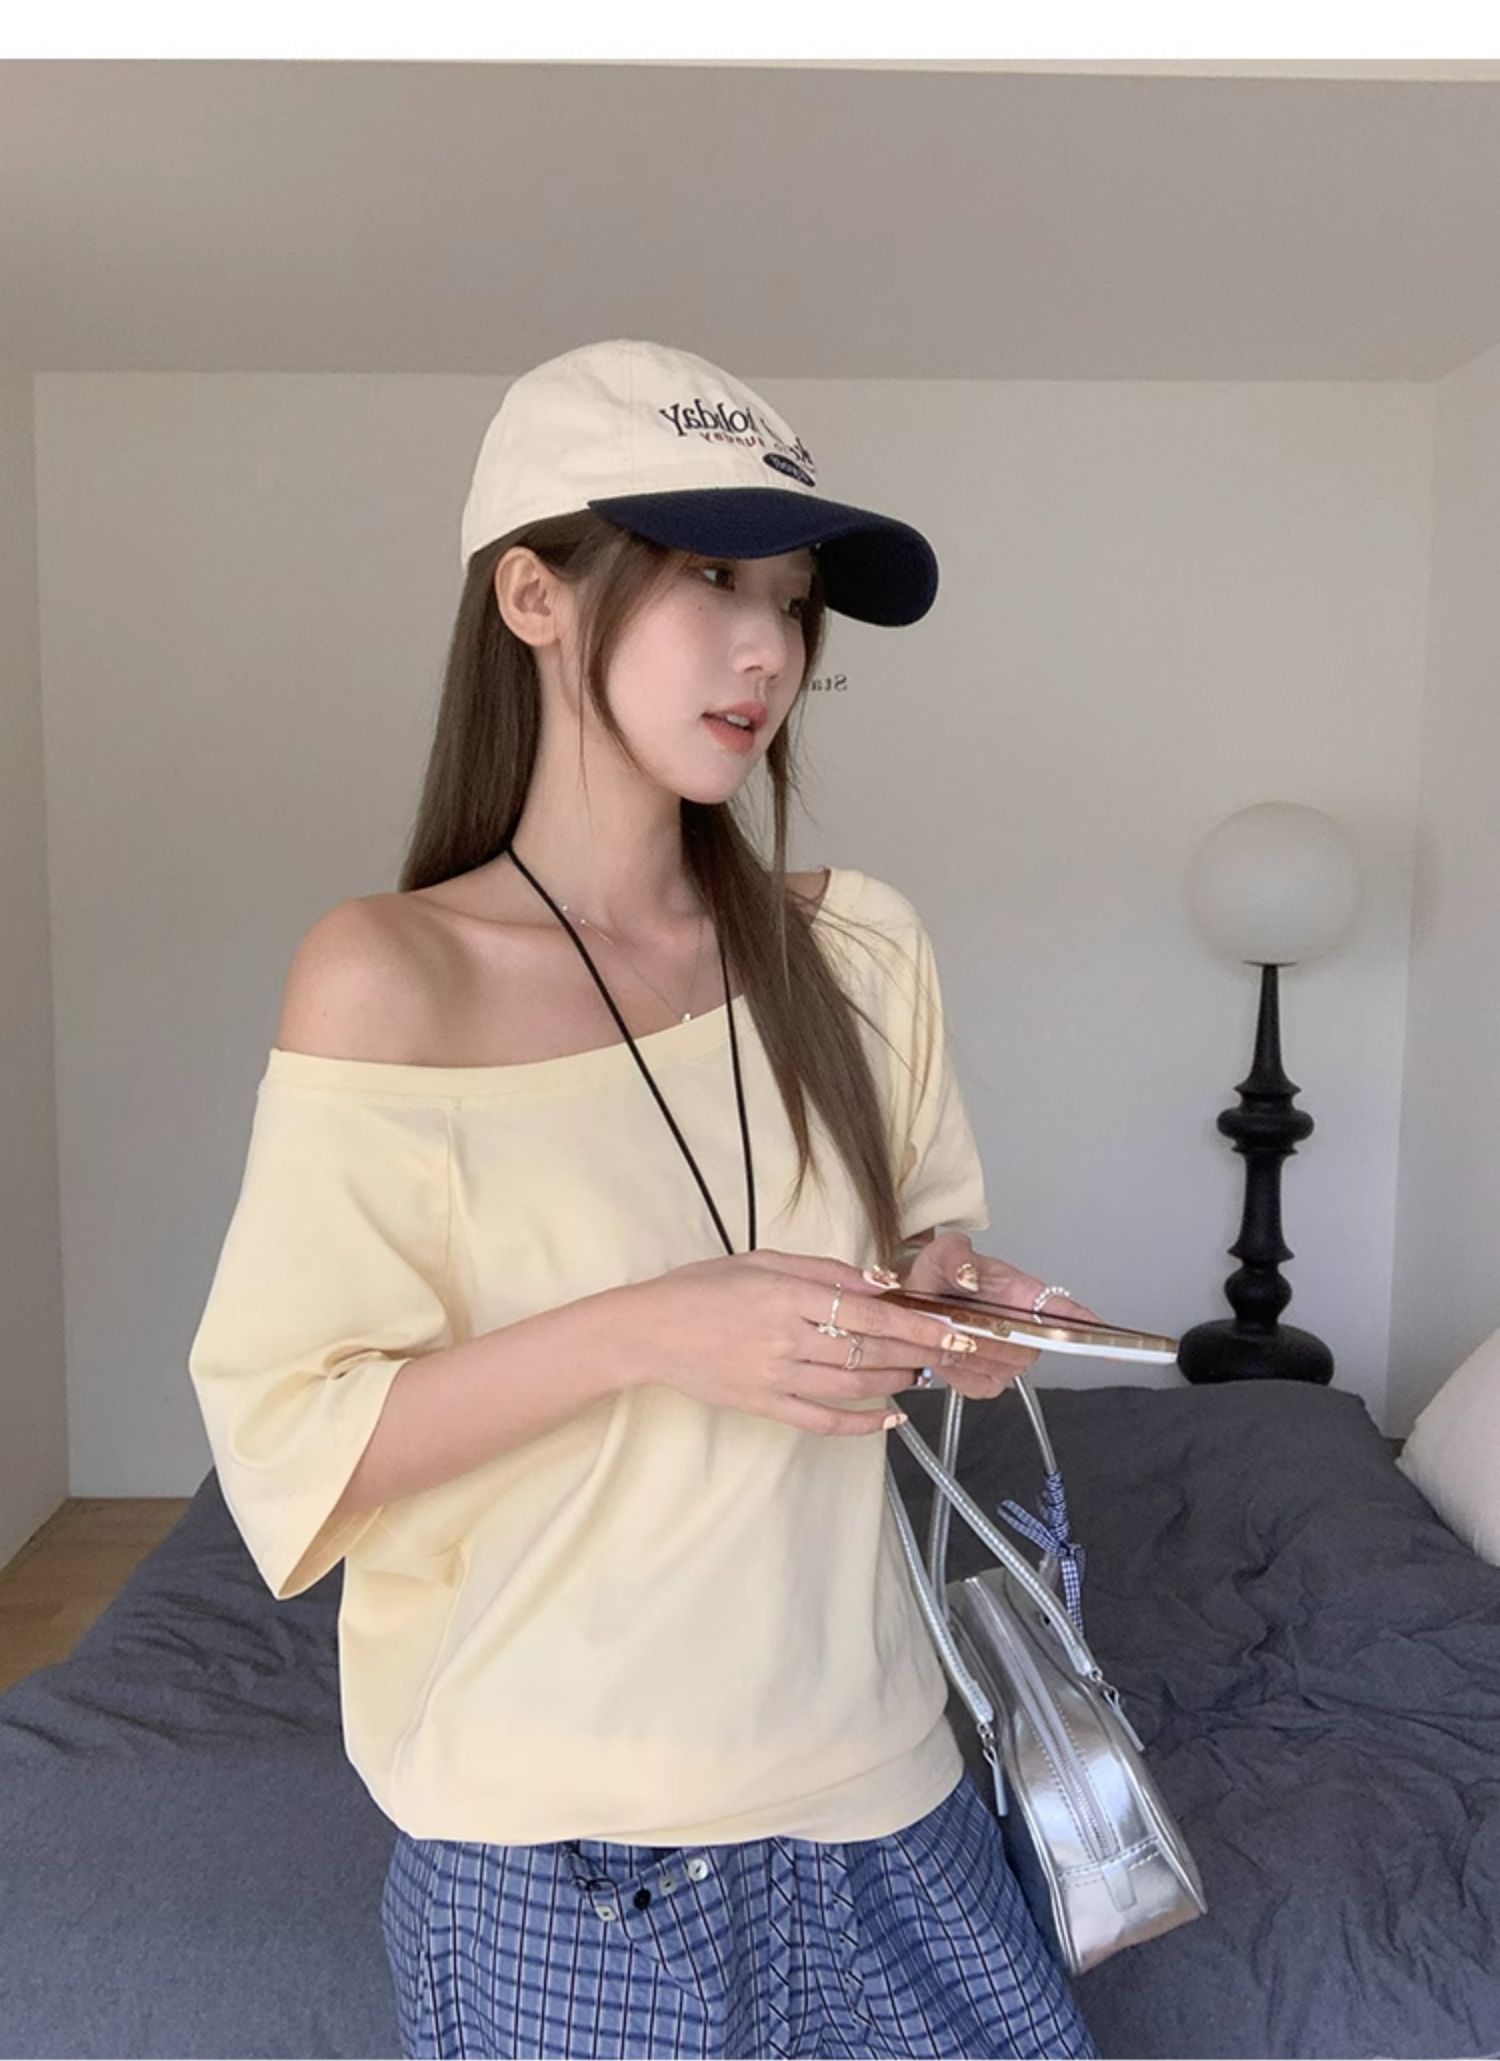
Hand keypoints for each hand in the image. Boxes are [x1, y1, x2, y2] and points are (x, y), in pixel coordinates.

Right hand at [604, 1248, 1043, 1437]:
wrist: (649, 1332)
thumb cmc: (704, 1287)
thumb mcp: (763, 1260)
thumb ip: (823, 1270)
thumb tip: (879, 1282)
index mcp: (787, 1295)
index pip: (866, 1312)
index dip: (913, 1324)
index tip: (950, 1328)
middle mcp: (786, 1338)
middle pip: (867, 1349)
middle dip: (917, 1352)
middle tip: (952, 1351)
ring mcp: (777, 1376)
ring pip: (852, 1384)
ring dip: (894, 1380)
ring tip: (920, 1373)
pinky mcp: (766, 1405)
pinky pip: (822, 1420)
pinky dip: (859, 1423)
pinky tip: (888, 1418)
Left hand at [901, 1231, 1101, 1399]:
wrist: (916, 1300)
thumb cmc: (940, 1275)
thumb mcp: (944, 1253)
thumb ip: (956, 1258)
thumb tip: (969, 1275)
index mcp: (1025, 1294)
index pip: (1066, 1311)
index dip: (1086, 1325)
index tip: (1105, 1336)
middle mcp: (1025, 1330)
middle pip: (1031, 1347)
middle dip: (995, 1337)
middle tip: (959, 1318)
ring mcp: (1009, 1360)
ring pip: (1005, 1367)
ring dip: (972, 1351)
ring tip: (949, 1329)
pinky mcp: (987, 1381)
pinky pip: (980, 1385)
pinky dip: (958, 1370)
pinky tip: (948, 1352)